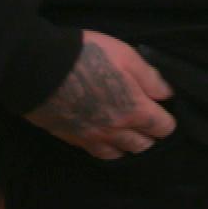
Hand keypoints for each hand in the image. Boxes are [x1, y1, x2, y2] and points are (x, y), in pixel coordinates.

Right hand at [25, 30, 174, 159]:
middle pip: (144, 146)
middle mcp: (115, 130)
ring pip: (120, 154)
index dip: (167, 120)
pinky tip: (107, 137)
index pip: (163, 128)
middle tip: (149, 121)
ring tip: (130, 132)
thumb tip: (168, 94)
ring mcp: (92, 137)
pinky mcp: (72, 138)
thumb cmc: (88, 55)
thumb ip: (150, 78)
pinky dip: (107, 149)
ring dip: (129, 145)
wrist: (39, 67)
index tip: (165, 110)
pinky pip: (97, 153)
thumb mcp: (127, 56)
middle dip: (151, 135)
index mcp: (134, 110)